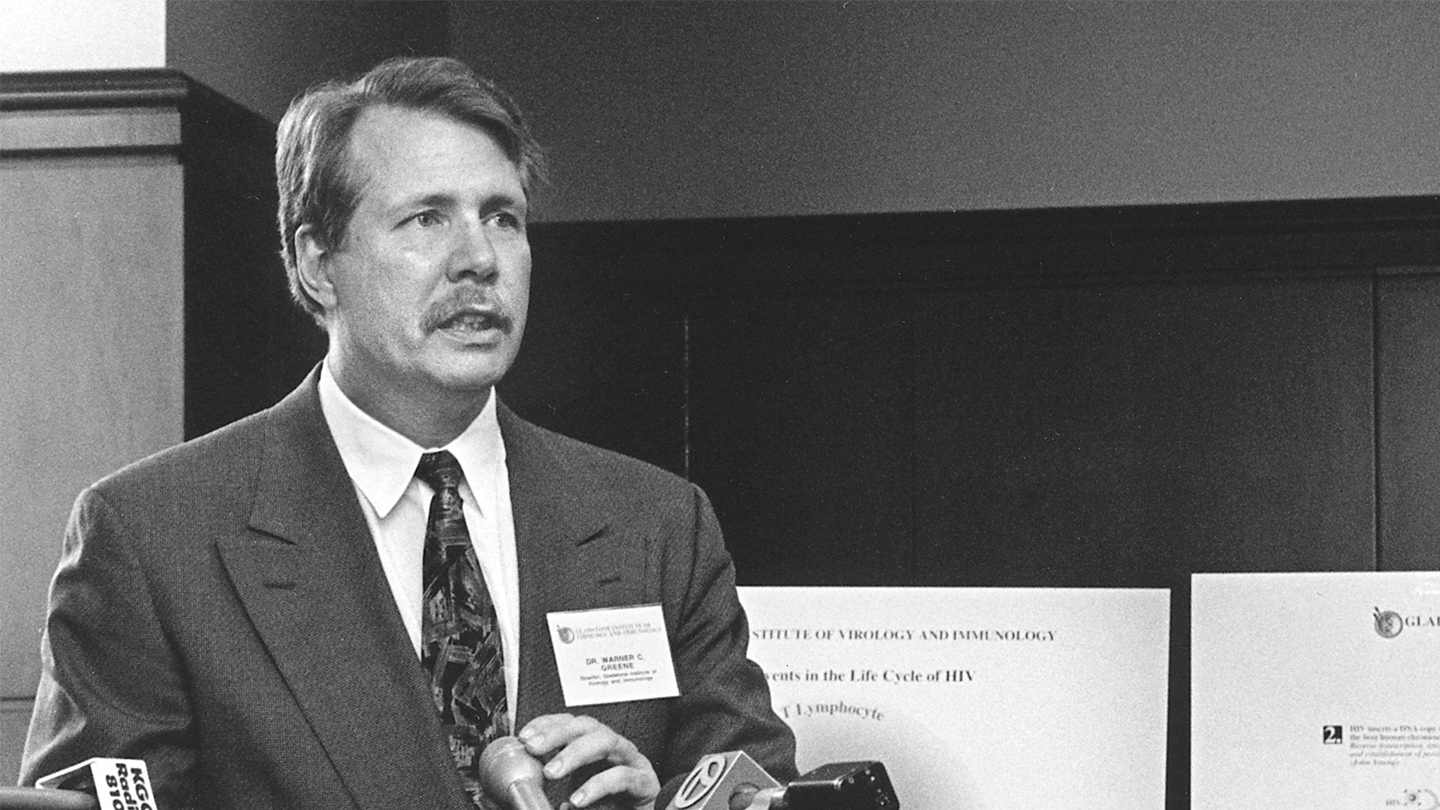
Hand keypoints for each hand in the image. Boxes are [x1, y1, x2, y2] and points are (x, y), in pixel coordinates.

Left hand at [516, 713, 659, 809]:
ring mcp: (632, 763)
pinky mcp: (645, 783)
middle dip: (558, 733)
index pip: (573, 724)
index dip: (548, 723)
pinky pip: (622, 776)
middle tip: (534, 748)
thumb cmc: (610, 808)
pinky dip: (597, 786)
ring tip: (552, 772)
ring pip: (606, 741)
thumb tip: (527, 786)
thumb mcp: (575, 796)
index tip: (525, 735)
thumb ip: (556, 787)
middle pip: (588, 726)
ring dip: (575, 753)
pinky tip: (578, 800)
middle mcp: (615, 750)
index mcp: (596, 750)